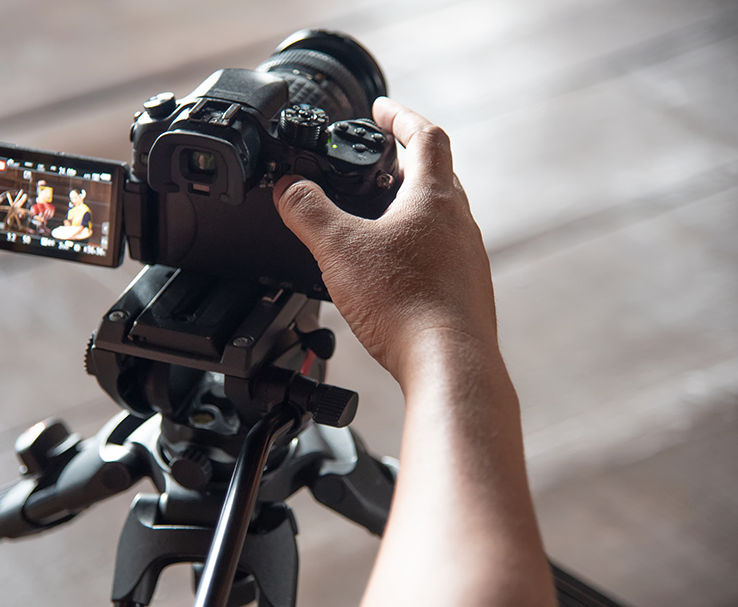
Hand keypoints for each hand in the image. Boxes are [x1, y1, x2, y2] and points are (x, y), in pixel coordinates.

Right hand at [273, 97, 496, 382]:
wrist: (448, 364)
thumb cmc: (405, 305)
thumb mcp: (338, 249)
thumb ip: (307, 211)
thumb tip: (288, 187)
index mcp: (433, 199)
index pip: (425, 136)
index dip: (399, 117)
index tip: (379, 111)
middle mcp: (459, 224)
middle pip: (437, 176)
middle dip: (404, 164)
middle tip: (376, 165)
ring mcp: (467, 259)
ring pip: (441, 218)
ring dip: (411, 208)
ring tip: (377, 220)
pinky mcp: (464, 292)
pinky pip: (442, 255)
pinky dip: (416, 248)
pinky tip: (392, 272)